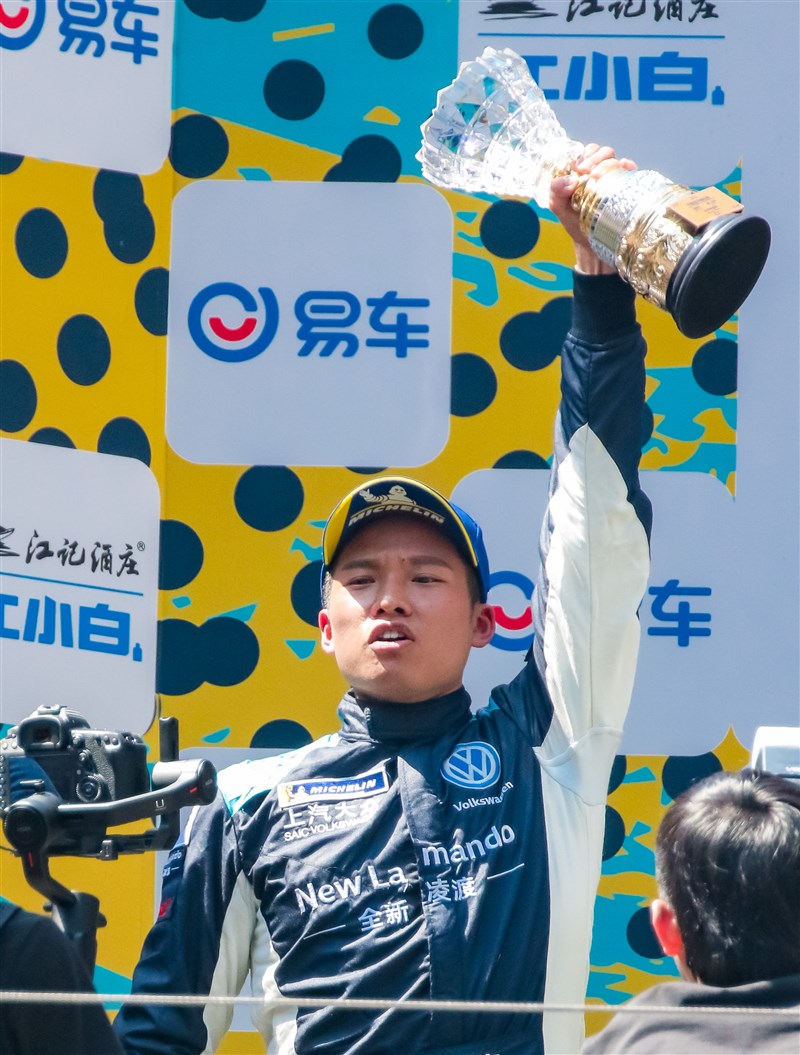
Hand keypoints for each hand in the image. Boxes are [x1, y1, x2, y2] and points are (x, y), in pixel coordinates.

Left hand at [549, 144, 636, 274]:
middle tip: (590, 174)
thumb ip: (555, 193)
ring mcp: (615, 180)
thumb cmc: (575, 224)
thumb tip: (570, 180)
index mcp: (584, 172)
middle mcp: (601, 173)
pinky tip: (625, 170)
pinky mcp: (628, 189)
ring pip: (617, 160)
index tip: (581, 169)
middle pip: (604, 153)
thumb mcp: (560, 210)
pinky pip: (632, 172)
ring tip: (601, 178)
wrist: (593, 246)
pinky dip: (629, 167)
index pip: (587, 152)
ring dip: (610, 163)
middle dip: (597, 159)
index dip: (585, 155)